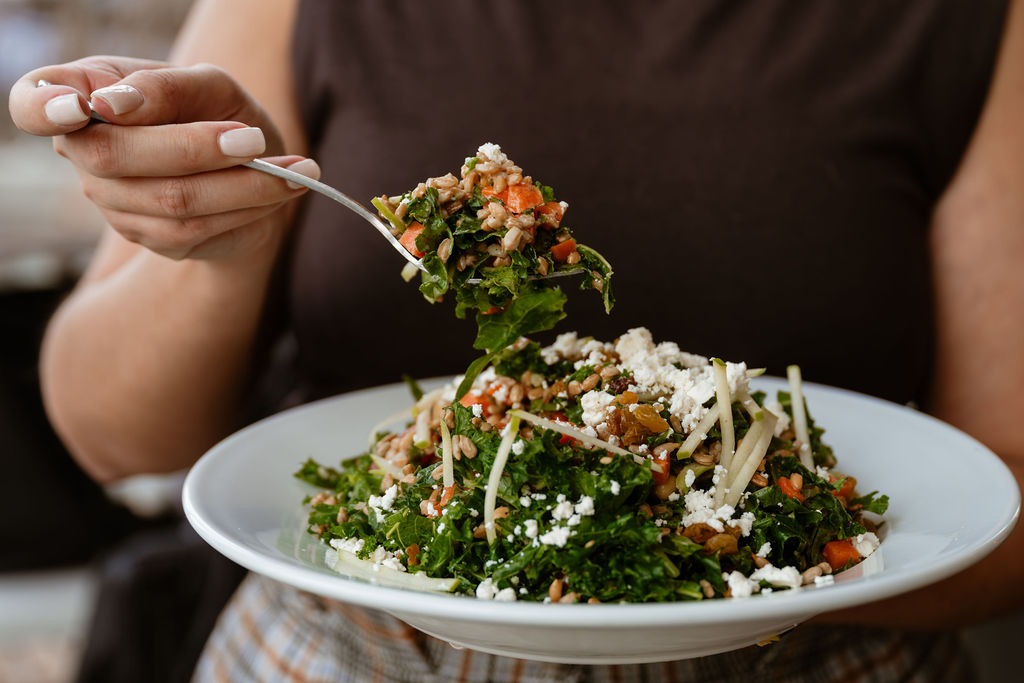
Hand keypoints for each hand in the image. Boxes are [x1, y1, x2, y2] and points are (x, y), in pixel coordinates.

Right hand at [8, 56, 318, 259]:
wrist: (252, 171)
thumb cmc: (220, 114)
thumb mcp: (208, 86)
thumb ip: (168, 87)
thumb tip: (117, 103)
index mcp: (83, 96)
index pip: (32, 103)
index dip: (45, 106)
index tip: (86, 106)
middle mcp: (85, 152)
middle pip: (115, 156)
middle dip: (195, 146)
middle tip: (256, 137)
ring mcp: (113, 201)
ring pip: (171, 198)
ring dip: (245, 184)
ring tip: (298, 170)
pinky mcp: (152, 237)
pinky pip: (199, 227)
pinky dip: (249, 207)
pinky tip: (285, 189)